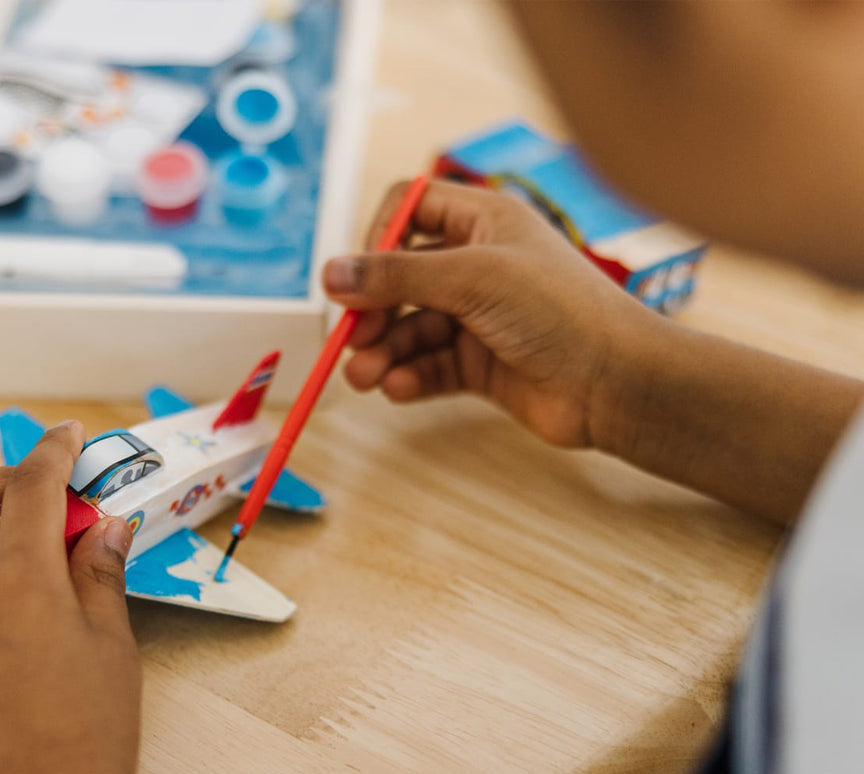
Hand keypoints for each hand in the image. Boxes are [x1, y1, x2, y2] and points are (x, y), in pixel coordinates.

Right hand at [323, 178, 659, 448]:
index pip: (411, 210)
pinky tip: (398, 389)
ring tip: (363, 379)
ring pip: (412, 330)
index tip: (359, 276)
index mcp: (485, 223)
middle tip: (351, 342)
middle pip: (402, 279)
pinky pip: (431, 366)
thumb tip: (330, 274)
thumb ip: (396, 276)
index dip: (378, 238)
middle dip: (373, 311)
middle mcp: (480, 266)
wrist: (615, 383)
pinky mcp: (482, 364)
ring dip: (383, 353)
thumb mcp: (472, 278)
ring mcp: (480, 317)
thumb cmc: (560, 312)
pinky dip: (410, 377)